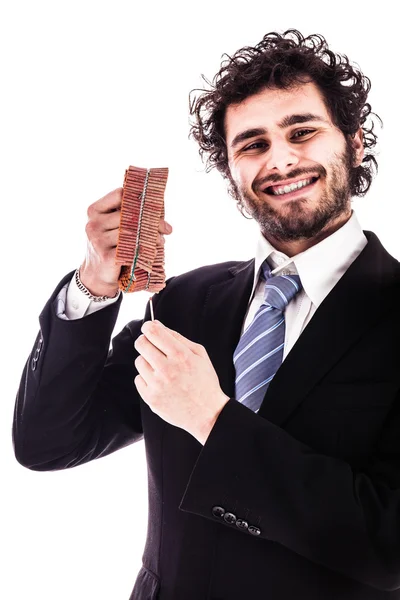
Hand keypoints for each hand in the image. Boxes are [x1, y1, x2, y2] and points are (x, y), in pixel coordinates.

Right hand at [80, 188, 172, 296]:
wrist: (99, 274)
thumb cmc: (111, 246)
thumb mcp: (113, 226)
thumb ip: (128, 214)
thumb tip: (160, 205)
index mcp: (94, 211)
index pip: (118, 194)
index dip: (138, 199)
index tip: (153, 207)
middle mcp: (93, 224)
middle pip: (128, 214)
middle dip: (152, 221)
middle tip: (166, 228)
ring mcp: (98, 240)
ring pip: (132, 232)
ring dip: (152, 236)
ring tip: (161, 240)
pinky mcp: (106, 256)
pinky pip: (132, 248)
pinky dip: (145, 249)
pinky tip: (152, 251)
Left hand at [134, 321, 229, 444]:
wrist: (207, 413)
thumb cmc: (204, 382)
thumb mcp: (200, 354)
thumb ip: (178, 337)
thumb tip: (157, 325)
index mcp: (180, 355)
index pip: (154, 332)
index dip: (148, 326)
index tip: (149, 328)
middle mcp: (167, 369)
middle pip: (141, 344)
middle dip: (145, 341)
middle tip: (152, 346)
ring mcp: (157, 384)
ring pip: (139, 361)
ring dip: (147, 362)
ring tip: (161, 369)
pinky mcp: (150, 398)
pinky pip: (138, 379)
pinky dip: (146, 379)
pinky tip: (160, 383)